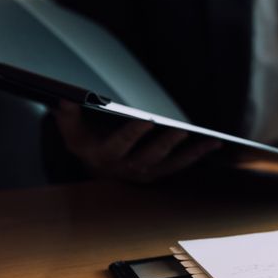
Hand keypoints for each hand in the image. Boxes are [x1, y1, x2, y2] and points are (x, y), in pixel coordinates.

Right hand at [53, 101, 219, 182]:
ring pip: (169, 165)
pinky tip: (212, 145)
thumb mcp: (72, 132)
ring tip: (211, 141)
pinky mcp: (156, 175)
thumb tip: (66, 101)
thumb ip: (68, 118)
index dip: (132, 134)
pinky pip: (178, 167)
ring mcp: (142, 174)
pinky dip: (195, 156)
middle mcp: (125, 169)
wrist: (94, 169)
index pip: (118, 145)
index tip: (146, 120)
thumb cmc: (86, 142)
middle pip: (148, 157)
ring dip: (191, 154)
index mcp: (104, 156)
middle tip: (181, 129)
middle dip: (165, 144)